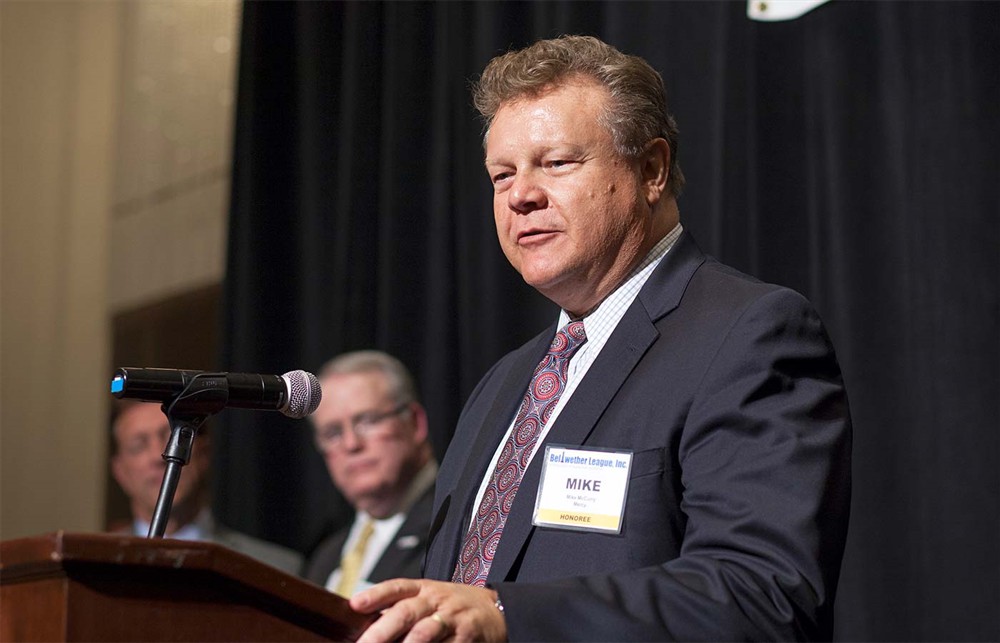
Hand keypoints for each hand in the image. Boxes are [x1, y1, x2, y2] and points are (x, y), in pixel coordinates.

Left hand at [350, 578, 506, 641]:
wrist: (498, 611)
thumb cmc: (454, 607)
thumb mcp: (430, 598)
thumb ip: (401, 609)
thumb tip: (366, 627)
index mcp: (424, 589)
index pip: (397, 587)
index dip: (376, 594)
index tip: (355, 604)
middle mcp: (436, 601)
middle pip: (406, 612)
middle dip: (381, 631)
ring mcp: (452, 620)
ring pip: (424, 633)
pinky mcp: (466, 639)